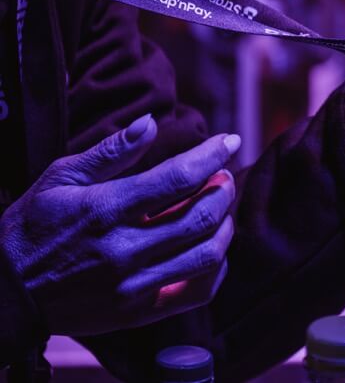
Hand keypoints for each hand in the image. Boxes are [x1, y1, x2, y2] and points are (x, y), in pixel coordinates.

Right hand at [0, 116, 239, 335]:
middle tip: (222, 176)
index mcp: (104, 210)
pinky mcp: (136, 313)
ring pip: (206, 255)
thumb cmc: (32, 227)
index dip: (212, 156)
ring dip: (225, 226)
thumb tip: (151, 123)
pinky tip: (210, 247)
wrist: (5, 293)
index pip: (178, 178)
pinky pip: (196, 292)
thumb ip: (110, 152)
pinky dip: (215, 268)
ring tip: (219, 209)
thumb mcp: (60, 178)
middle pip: (201, 216)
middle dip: (223, 190)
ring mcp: (131, 286)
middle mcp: (122, 250)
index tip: (229, 141)